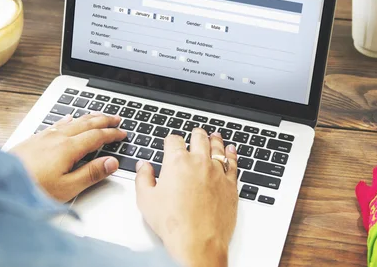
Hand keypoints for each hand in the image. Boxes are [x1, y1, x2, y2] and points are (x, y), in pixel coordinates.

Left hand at [11, 113, 125, 201]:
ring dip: (89, 117)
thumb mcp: (66, 188)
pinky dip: (69, 119)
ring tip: (99, 115)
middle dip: (104, 120)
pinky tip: (69, 118)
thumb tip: (111, 162)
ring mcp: (45, 136)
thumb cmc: (31, 189)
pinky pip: (58, 123)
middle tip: (117, 118)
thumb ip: (91, 173)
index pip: (97, 136)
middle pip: (87, 123)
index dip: (112, 134)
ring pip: (73, 121)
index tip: (122, 133)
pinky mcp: (34, 139)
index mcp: (69, 148)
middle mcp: (58, 137)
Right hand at [136, 129, 237, 266]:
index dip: (170, 140)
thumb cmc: (173, 224)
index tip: (170, 142)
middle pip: (199, 137)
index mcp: (177, 162)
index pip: (174, 140)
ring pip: (217, 147)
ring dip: (215, 140)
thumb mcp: (146, 200)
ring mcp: (216, 172)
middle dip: (195, 134)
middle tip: (195, 134)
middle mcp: (198, 162)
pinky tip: (231, 151)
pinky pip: (233, 163)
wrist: (198, 243)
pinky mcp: (230, 184)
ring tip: (214, 136)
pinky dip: (232, 155)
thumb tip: (143, 166)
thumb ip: (143, 178)